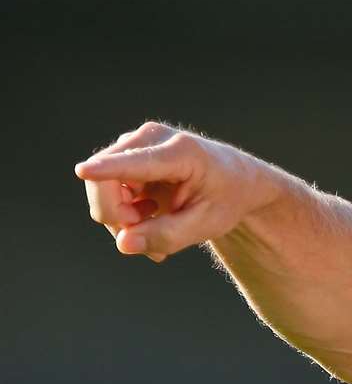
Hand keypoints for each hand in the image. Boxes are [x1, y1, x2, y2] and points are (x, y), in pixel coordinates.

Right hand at [76, 122, 278, 262]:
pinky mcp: (124, 156)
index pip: (137, 163)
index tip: (84, 171)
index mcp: (182, 152)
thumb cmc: (225, 199)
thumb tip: (123, 244)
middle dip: (119, 219)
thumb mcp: (207, 225)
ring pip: (100, 189)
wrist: (234, 179)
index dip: (109, 170)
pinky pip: (106, 191)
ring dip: (123, 220)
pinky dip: (124, 214)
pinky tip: (151, 223)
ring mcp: (133, 144)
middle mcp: (151, 138)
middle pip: (104, 181)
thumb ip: (167, 236)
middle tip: (153, 245)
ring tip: (159, 237)